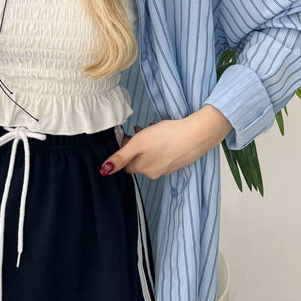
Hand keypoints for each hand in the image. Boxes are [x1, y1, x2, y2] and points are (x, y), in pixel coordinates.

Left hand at [99, 106, 232, 178]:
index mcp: (143, 169)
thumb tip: (104, 171)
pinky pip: (163, 153)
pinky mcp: (178, 161)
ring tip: (153, 128)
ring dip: (148, 143)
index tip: (129, 137)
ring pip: (151, 155)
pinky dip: (161, 144)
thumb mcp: (138, 144)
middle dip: (137, 146)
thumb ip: (120, 157)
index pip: (125, 165)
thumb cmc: (165, 137)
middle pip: (138, 160)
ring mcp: (168, 168)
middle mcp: (155, 172)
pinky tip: (166, 133)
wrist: (196, 135)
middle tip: (139, 130)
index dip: (125, 150)